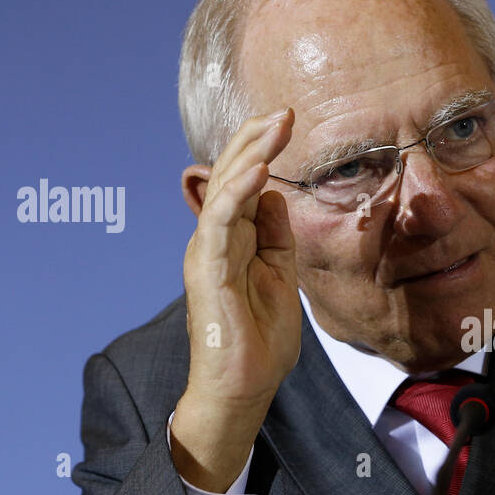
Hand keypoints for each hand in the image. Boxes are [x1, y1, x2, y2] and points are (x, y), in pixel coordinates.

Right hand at [172, 108, 302, 491]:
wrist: (244, 384)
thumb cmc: (261, 339)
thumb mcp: (281, 276)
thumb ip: (278, 237)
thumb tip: (278, 197)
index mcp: (233, 240)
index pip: (243, 182)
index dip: (261, 149)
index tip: (287, 122)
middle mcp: (216, 239)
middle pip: (231, 175)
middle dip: (256, 139)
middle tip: (284, 110)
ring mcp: (208, 251)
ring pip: (225, 189)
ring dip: (250, 153)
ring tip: (275, 125)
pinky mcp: (208, 268)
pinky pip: (222, 221)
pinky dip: (238, 192)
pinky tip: (259, 169)